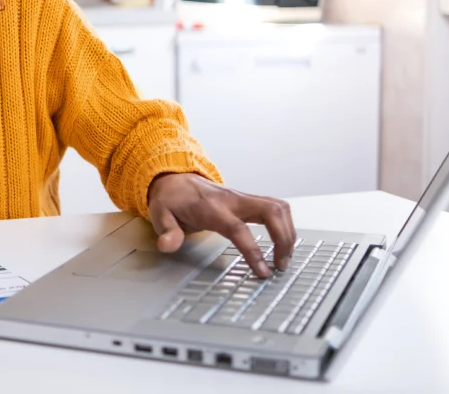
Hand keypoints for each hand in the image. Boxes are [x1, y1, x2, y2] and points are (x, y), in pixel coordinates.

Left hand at [147, 173, 295, 277]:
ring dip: (288, 233)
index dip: (253, 250)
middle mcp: (233, 200)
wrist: (175, 178)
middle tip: (281, 265)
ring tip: (285, 258)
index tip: (263, 270)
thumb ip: (167, 231)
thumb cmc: (171, 199)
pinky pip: (276, 208)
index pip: (238, 229)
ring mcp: (243, 198)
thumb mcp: (160, 214)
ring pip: (279, 208)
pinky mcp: (249, 201)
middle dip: (283, 239)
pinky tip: (284, 242)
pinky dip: (285, 225)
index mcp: (212, 207)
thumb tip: (168, 246)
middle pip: (271, 212)